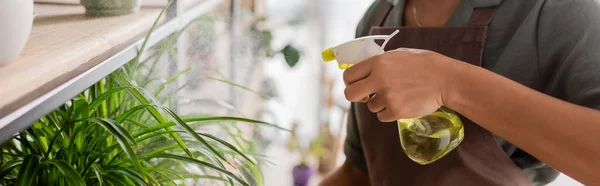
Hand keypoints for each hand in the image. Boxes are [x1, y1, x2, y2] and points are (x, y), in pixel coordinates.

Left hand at [343, 48, 463, 121]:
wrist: (445, 80)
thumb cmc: (424, 64)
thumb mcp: (399, 54)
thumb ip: (380, 63)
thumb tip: (363, 71)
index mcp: (378, 62)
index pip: (349, 75)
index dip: (350, 82)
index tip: (355, 84)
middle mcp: (379, 79)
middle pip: (350, 94)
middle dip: (355, 96)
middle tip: (364, 96)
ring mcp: (387, 96)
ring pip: (370, 106)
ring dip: (380, 104)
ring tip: (397, 96)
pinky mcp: (395, 111)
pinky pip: (382, 116)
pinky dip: (389, 112)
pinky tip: (402, 103)